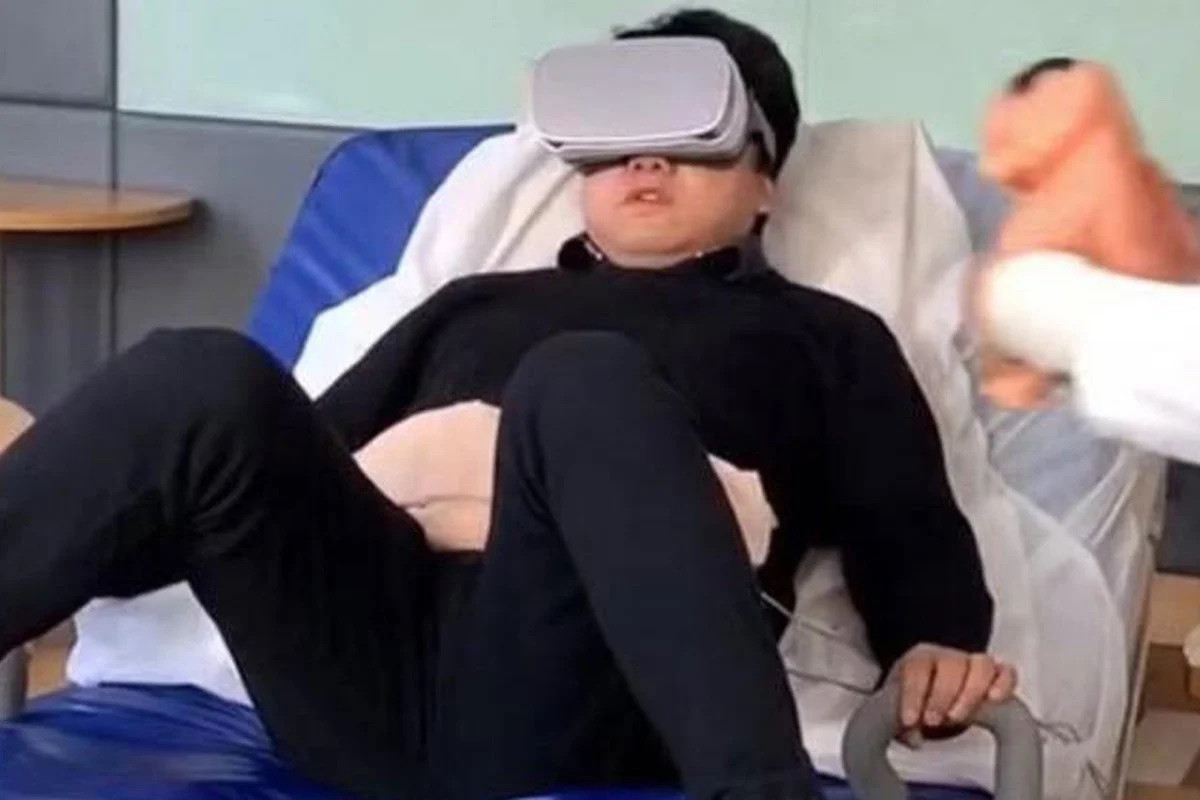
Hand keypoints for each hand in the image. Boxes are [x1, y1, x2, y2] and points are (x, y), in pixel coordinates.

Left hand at [892, 644, 1016, 744]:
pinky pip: (1007, 672)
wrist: (933, 698)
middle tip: (933, 721)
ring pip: (980, 666)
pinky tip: (994, 699)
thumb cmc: (917, 702)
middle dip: (941, 696)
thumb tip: (915, 739)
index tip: (910, 720)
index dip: (913, 694)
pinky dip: (1004, 683)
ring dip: (970, 693)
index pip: (916, 667)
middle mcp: (948, 657)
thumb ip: (904, 725)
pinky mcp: (997, 675)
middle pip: (950, 665)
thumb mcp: (903, 711)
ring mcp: (974, 664)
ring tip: (957, 718)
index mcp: (919, 659)